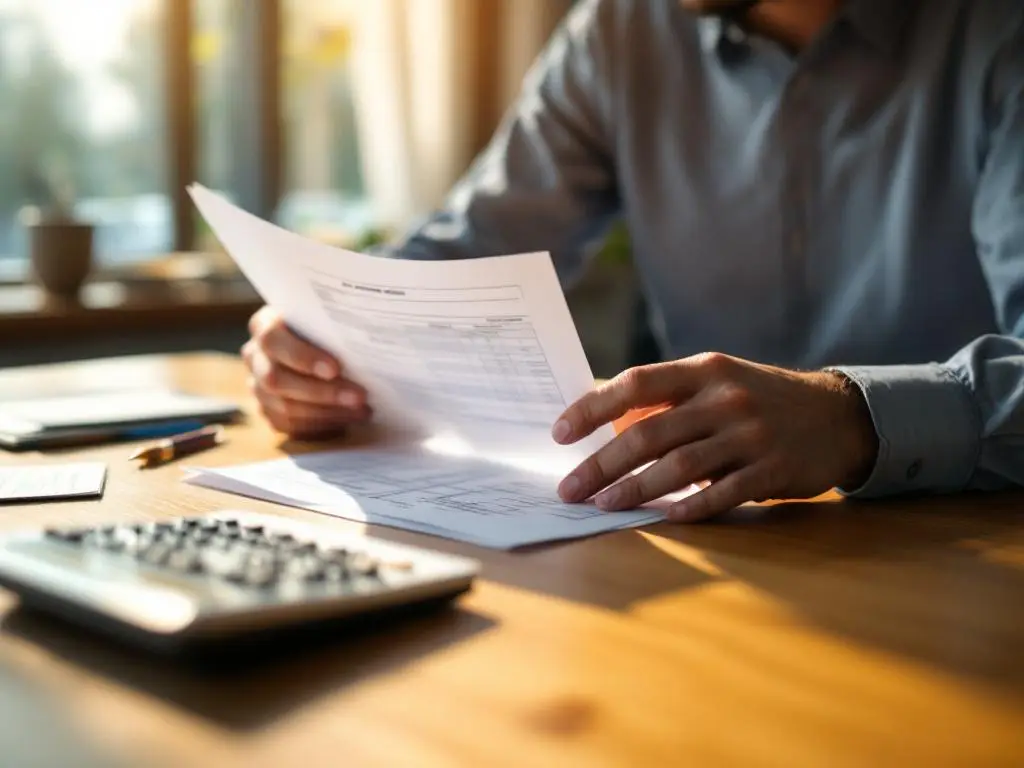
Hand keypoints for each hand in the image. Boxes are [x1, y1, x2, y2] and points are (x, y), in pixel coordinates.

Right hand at [242, 306, 370, 438]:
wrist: (319, 344)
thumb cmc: (327, 327)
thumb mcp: (328, 319)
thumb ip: (335, 326)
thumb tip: (371, 338)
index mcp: (264, 325)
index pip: (273, 340)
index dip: (303, 356)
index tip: (335, 369)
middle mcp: (255, 357)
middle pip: (277, 380)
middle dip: (323, 392)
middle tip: (360, 396)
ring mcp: (258, 387)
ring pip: (285, 407)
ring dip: (328, 412)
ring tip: (362, 409)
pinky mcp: (268, 411)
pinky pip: (290, 425)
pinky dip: (322, 424)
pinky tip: (348, 418)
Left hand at [552, 353, 877, 521]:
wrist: (837, 416)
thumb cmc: (760, 400)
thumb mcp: (717, 381)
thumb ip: (669, 399)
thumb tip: (605, 423)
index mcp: (704, 370)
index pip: (635, 384)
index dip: (592, 408)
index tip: (560, 433)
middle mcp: (724, 399)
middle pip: (648, 433)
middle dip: (601, 464)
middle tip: (569, 488)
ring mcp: (750, 435)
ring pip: (677, 467)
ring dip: (633, 490)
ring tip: (602, 505)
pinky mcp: (772, 470)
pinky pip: (721, 493)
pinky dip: (689, 507)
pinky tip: (664, 518)